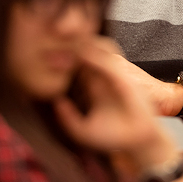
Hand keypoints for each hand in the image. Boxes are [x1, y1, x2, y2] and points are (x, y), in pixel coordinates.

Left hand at [54, 37, 175, 166]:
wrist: (138, 143)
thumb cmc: (113, 137)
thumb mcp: (82, 130)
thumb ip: (67, 118)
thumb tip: (54, 101)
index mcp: (92, 87)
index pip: (76, 65)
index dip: (62, 58)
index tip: (44, 56)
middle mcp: (102, 78)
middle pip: (85, 53)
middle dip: (69, 46)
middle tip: (50, 41)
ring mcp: (113, 77)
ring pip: (98, 51)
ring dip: (82, 44)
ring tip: (64, 38)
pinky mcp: (123, 79)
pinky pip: (108, 63)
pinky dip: (96, 56)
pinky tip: (81, 53)